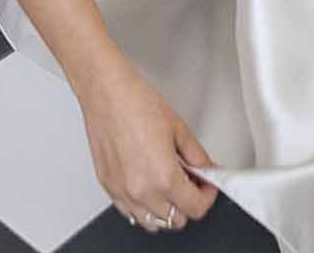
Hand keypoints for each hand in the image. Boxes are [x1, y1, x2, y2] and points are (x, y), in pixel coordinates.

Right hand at [80, 63, 217, 231]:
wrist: (106, 91)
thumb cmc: (136, 102)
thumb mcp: (178, 127)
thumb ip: (197, 156)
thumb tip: (206, 170)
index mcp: (164, 177)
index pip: (195, 208)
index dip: (207, 196)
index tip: (207, 186)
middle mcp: (142, 191)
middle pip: (176, 220)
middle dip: (188, 202)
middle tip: (190, 181)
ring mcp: (123, 192)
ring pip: (153, 222)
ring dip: (166, 209)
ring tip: (169, 184)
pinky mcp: (109, 187)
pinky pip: (130, 212)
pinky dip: (143, 206)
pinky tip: (148, 185)